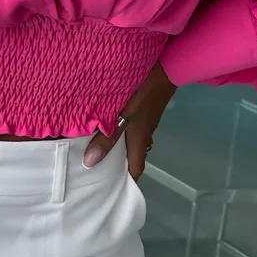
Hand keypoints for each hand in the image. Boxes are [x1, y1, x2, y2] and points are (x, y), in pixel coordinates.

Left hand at [83, 62, 175, 177]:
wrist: (167, 65)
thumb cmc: (144, 92)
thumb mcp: (122, 116)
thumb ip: (106, 138)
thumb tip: (89, 163)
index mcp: (140, 139)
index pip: (136, 168)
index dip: (127, 181)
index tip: (112, 191)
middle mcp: (144, 132)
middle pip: (132, 155)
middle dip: (118, 165)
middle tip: (98, 171)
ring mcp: (145, 119)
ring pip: (131, 140)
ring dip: (118, 147)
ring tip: (96, 149)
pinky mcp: (144, 106)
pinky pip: (130, 126)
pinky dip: (119, 131)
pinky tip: (106, 125)